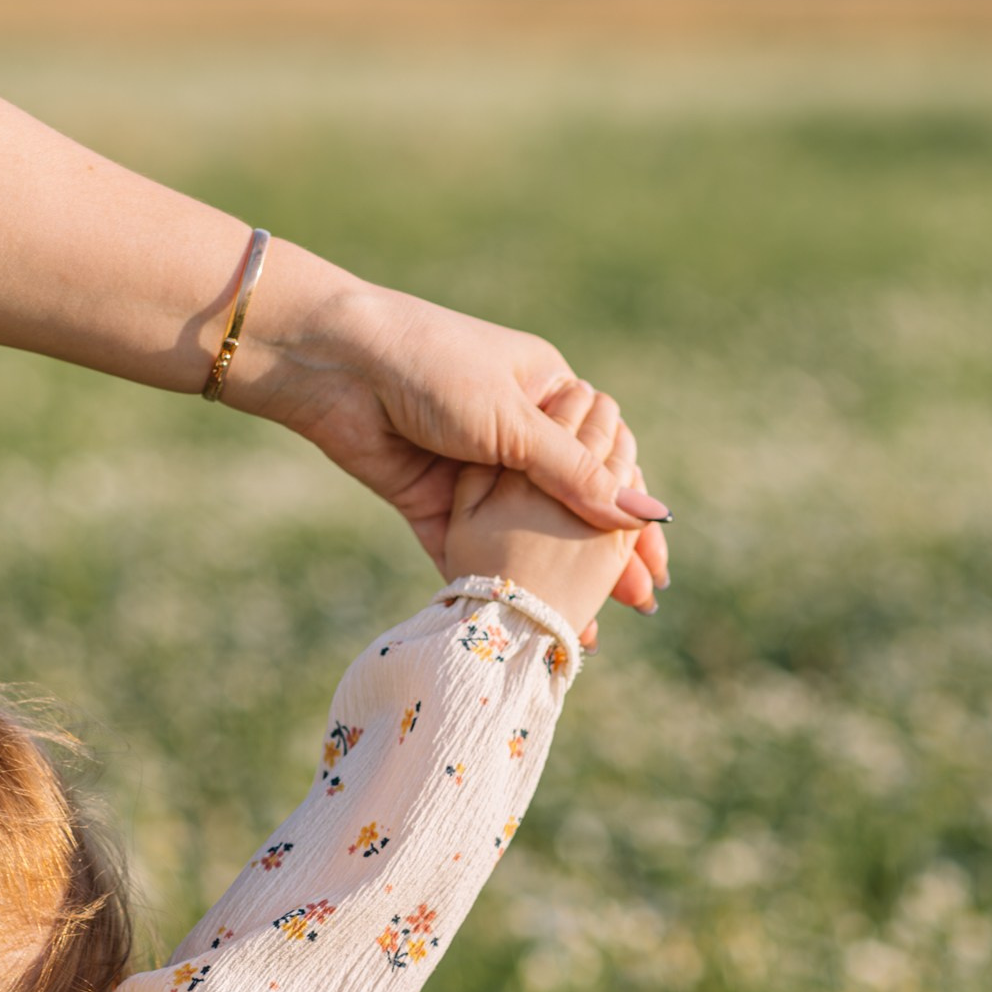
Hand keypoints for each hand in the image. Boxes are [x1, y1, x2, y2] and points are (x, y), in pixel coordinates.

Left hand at [227, 278, 669, 616]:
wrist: (335, 364)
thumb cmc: (433, 365)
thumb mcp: (514, 420)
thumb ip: (576, 473)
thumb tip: (644, 513)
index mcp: (547, 393)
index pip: (606, 461)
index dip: (632, 516)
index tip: (656, 566)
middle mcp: (515, 432)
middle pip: (569, 506)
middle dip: (602, 557)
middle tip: (639, 605)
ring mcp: (473, 470)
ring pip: (524, 534)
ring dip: (553, 578)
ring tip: (582, 627)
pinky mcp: (432, 500)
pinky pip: (471, 549)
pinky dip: (495, 584)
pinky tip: (521, 622)